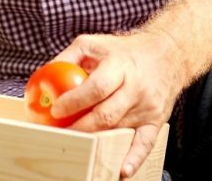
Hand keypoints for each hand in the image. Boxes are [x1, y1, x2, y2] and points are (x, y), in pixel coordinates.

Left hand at [49, 29, 185, 178]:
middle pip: (106, 114)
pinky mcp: (156, 120)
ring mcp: (147, 106)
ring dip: (97, 141)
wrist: (166, 54)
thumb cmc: (124, 50)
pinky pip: (145, 143)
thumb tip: (44, 75)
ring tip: (76, 145)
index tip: (56, 110)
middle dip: (81, 127)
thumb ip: (69, 57)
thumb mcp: (94, 43)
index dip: (74, 101)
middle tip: (62, 133)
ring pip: (119, 130)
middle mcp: (135, 87)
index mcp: (119, 65)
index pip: (96, 88)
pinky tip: (122, 170)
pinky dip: (134, 158)